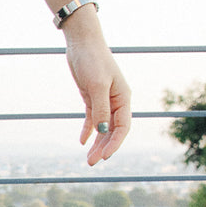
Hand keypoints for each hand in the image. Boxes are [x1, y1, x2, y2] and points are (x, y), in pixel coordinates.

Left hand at [63, 11, 130, 164]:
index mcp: (124, 98)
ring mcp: (104, 100)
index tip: (105, 156)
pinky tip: (82, 142)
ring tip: (87, 159)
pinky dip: (87, 130)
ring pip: (102, 127)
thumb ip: (100, 109)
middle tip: (91, 163)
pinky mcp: (92, 97)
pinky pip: (92, 118)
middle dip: (103, 147)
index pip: (123, 127)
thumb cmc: (92, 60)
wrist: (82, 43)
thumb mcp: (96, 85)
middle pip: (112, 130)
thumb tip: (102, 131)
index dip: (115, 143)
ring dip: (96, 143)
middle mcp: (116, 101)